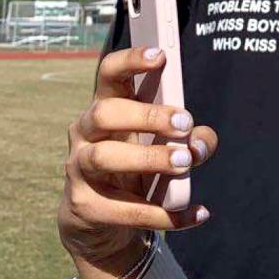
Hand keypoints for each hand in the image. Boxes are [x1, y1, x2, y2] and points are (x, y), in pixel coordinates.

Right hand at [59, 47, 217, 270]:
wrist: (99, 223)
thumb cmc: (137, 171)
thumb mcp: (165, 148)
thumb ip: (191, 140)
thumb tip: (200, 144)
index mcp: (107, 109)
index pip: (109, 75)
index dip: (131, 61)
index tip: (161, 56)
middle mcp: (86, 134)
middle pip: (105, 112)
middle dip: (147, 115)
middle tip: (185, 122)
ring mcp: (78, 170)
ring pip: (104, 157)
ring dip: (149, 158)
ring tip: (186, 162)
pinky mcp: (85, 206)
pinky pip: (124, 211)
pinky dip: (164, 214)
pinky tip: (196, 213)